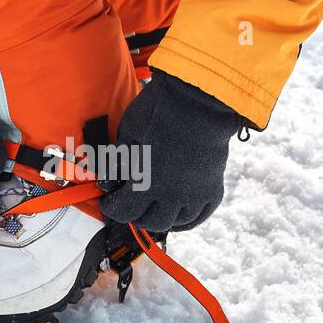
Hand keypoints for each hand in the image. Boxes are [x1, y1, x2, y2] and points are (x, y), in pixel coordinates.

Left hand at [101, 71, 240, 231]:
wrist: (199, 99)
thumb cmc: (159, 112)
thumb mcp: (127, 135)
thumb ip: (118, 161)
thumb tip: (110, 177)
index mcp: (145, 184)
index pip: (124, 212)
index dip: (113, 208)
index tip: (109, 202)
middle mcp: (171, 196)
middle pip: (151, 222)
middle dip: (136, 216)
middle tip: (131, 206)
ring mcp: (194, 194)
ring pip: (177, 223)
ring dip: (162, 219)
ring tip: (155, 211)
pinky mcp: (212, 187)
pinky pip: (201, 215)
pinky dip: (189, 219)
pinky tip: (181, 216)